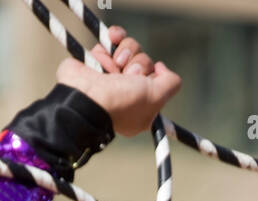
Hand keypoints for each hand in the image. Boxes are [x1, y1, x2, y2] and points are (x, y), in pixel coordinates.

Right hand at [56, 30, 180, 136]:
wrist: (86, 97)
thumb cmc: (121, 101)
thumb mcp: (156, 98)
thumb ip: (171, 84)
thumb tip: (162, 68)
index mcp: (141, 106)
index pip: (157, 81)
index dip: (155, 76)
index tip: (150, 80)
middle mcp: (127, 90)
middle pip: (145, 62)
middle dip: (140, 65)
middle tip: (129, 75)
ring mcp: (112, 74)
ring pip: (131, 49)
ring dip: (127, 52)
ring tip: (116, 65)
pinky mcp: (98, 59)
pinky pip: (115, 39)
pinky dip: (116, 36)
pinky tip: (113, 39)